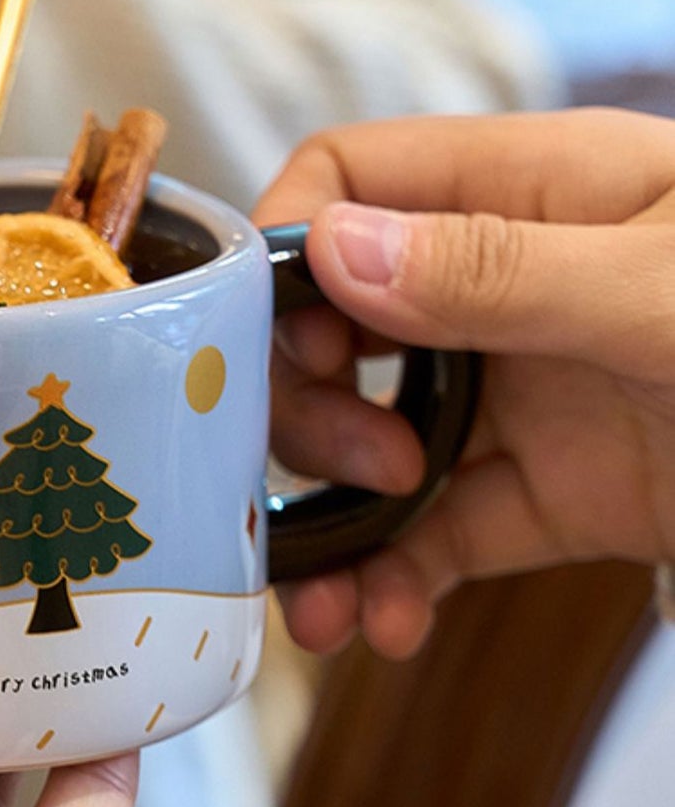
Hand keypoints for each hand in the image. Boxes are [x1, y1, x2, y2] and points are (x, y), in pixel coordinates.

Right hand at [253, 109, 674, 660]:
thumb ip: (505, 269)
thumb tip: (334, 250)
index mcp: (528, 191)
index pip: (349, 178)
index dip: (284, 246)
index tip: (254, 338)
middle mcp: (503, 286)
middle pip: (333, 317)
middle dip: (306, 399)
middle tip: (357, 462)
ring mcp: (524, 393)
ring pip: (372, 432)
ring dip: (328, 513)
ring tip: (325, 597)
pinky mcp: (554, 493)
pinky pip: (442, 529)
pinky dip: (397, 578)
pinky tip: (384, 628)